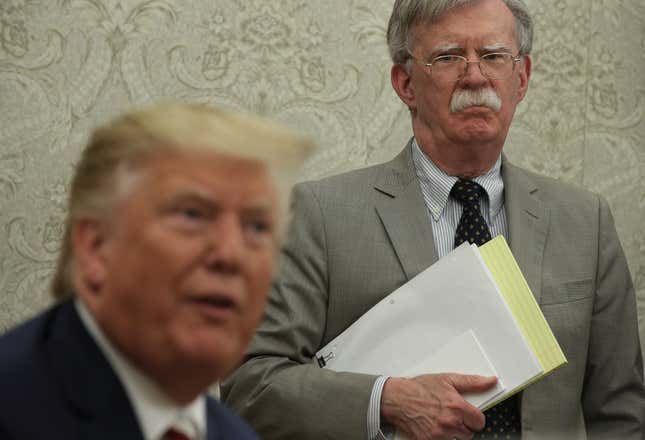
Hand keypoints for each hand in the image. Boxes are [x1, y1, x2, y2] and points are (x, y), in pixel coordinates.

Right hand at [380, 373, 496, 439]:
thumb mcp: (447, 379)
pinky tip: (434, 427)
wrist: (396, 398)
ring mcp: (439, 434)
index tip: (470, 415)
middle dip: (463, 425)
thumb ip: (472, 382)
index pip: (480, 422)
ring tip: (443, 421)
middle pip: (469, 433)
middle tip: (452, 416)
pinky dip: (441, 437)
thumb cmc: (419, 388)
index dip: (475, 418)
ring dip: (453, 433)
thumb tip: (490, 381)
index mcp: (457, 407)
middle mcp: (449, 422)